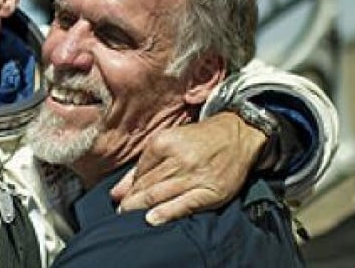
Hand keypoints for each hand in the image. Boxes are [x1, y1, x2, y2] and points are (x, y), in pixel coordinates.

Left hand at [110, 111, 265, 224]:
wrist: (237, 135)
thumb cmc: (198, 140)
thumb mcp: (168, 142)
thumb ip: (142, 167)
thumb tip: (117, 192)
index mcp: (163, 142)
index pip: (139, 172)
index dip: (128, 189)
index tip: (118, 200)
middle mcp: (178, 159)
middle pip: (147, 185)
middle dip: (130, 201)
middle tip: (118, 214)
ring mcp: (195, 176)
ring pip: (160, 195)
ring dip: (141, 207)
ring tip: (129, 218)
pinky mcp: (211, 191)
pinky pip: (184, 204)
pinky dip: (166, 213)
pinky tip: (152, 219)